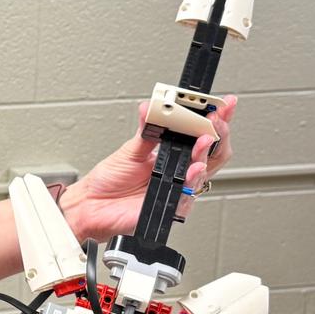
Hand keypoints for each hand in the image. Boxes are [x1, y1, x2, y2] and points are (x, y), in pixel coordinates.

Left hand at [56, 95, 236, 243]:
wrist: (91, 206)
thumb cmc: (109, 181)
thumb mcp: (129, 149)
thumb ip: (146, 130)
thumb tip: (151, 107)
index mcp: (172, 154)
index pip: (202, 135)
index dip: (216, 121)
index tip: (222, 105)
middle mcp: (179, 172)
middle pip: (212, 154)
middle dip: (219, 134)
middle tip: (217, 120)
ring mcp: (176, 189)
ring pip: (204, 173)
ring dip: (207, 154)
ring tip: (205, 140)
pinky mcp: (169, 208)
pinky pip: (187, 197)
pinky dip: (191, 182)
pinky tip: (193, 169)